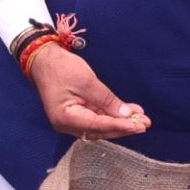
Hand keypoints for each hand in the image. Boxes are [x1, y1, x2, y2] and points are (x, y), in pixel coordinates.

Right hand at [29, 44, 149, 139]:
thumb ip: (107, 101)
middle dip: (123, 128)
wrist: (44, 59)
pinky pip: (97, 118)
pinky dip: (112, 116)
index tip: (137, 126)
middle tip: (144, 124)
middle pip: (100, 130)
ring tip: (140, 119)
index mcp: (65, 118)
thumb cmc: (61, 68)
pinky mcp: (77, 113)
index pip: (97, 126)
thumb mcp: (87, 82)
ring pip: (100, 126)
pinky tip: (129, 112)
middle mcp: (67, 124)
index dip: (119, 126)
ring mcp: (72, 120)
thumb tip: (126, 115)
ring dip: (120, 123)